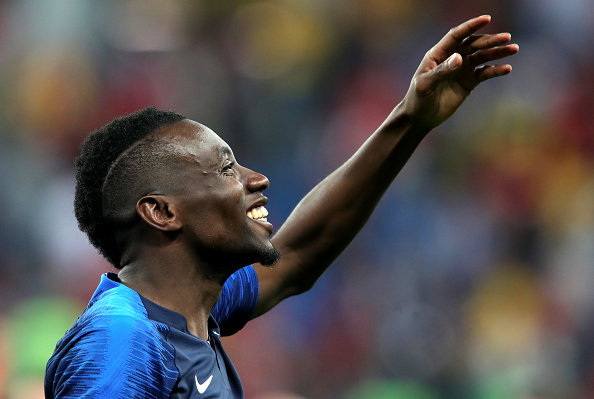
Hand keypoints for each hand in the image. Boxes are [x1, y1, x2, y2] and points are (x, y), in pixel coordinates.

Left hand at [400, 15, 518, 130]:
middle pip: (473, 44)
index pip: (456, 35)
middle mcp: (452, 58)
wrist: (421, 117)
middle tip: (507, 38)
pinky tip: (506, 69)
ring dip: (498, 52)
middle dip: (490, 41)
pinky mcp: (469, 82)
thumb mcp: (425, 85)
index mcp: (438, 54)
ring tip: (513, 49)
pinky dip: (495, 70)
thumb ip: (441, 71)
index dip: (470, 26)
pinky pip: (485, 73)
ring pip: (482, 56)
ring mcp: (462, 69)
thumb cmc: (418, 99)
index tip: (486, 19)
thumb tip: (459, 57)